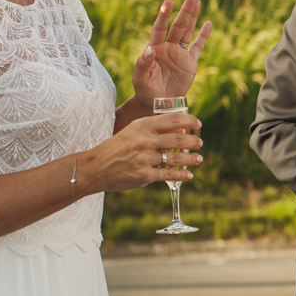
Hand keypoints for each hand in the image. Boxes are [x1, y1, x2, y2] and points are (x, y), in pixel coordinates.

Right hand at [83, 112, 203, 194]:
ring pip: (177, 158)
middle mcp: (145, 140)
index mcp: (142, 125)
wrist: (95, 167)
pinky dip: (182, 175)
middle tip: (200, 143)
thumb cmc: (116, 147)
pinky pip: (169, 174)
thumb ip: (152, 129)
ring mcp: (145, 158)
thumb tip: (178, 129)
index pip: (173, 119)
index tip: (198, 124)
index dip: (189, 121)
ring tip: (199, 159)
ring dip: (191, 159)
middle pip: (179, 139)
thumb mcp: (132, 131)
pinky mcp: (145, 175)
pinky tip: (188, 175)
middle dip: (194, 142)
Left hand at [131, 0, 213, 111]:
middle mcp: (168, 48)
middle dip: (185, 10)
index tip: (169, 1)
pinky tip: (208, 24)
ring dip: (193, 17)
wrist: (157, 103)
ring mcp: (180, 54)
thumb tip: (150, 49)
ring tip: (197, 0)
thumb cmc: (145, 90)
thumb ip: (143, 64)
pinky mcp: (190, 63)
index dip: (164, 15)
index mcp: (155, 49)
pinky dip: (203, 36)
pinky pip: (198, 47)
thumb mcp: (140, 78)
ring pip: (188, 32)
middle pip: (178, 26)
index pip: (160, 28)